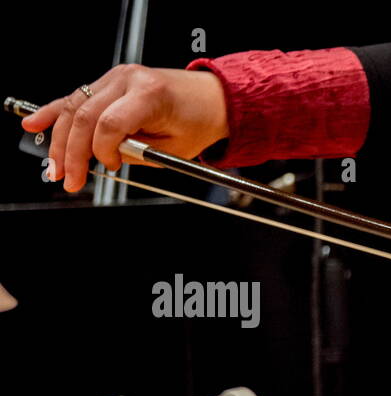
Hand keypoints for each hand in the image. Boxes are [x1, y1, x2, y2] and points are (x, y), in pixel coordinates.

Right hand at [21, 65, 229, 192]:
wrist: (213, 98)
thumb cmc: (200, 121)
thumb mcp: (178, 147)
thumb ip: (139, 151)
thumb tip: (106, 156)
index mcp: (150, 94)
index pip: (110, 124)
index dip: (104, 151)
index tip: (111, 167)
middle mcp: (128, 80)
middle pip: (85, 116)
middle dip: (73, 152)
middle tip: (69, 179)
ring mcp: (116, 78)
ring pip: (75, 107)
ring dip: (60, 140)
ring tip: (55, 167)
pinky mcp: (109, 82)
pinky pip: (76, 97)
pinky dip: (54, 113)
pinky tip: (34, 125)